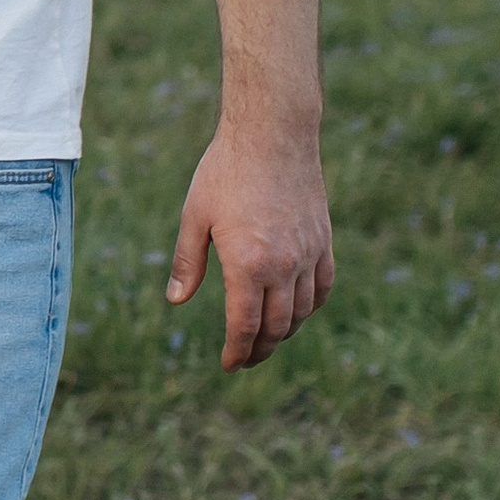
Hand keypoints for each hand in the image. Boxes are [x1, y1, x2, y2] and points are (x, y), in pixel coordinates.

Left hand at [168, 120, 334, 369]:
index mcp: (247, 264)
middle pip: (277, 327)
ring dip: (285, 332)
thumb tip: (175, 301)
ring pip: (302, 311)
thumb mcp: (195, 216)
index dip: (237, 351)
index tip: (229, 365)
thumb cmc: (226, 171)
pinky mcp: (323, 240)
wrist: (273, 134)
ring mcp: (308, 254)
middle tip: (245, 359)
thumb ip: (186, 263)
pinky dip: (311, 306)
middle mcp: (283, 266)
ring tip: (267, 339)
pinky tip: (298, 311)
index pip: (245, 326)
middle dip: (259, 349)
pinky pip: (323, 287)